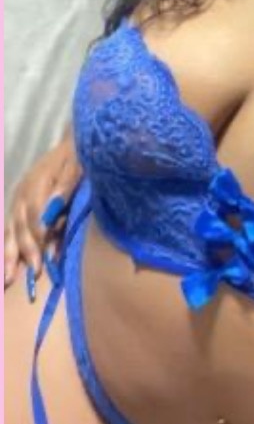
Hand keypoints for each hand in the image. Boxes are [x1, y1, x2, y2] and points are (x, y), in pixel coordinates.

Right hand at [4, 132, 81, 286]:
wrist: (70, 144)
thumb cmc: (76, 157)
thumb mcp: (76, 167)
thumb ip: (65, 186)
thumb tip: (54, 207)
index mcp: (37, 182)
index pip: (34, 213)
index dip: (39, 235)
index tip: (45, 256)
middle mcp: (21, 192)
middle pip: (20, 225)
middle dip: (25, 251)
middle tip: (33, 273)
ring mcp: (16, 199)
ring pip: (10, 230)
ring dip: (9, 255)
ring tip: (8, 279)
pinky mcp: (16, 205)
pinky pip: (9, 228)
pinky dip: (8, 246)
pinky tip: (7, 266)